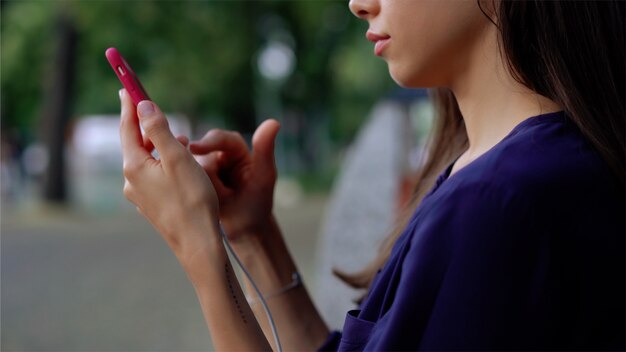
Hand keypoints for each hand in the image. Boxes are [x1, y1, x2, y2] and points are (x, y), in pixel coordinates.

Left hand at [119, 89, 219, 258]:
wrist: (198, 243)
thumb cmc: (192, 200)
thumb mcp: (178, 159)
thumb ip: (159, 130)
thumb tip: (143, 106)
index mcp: (134, 166)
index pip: (128, 127)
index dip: (129, 105)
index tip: (127, 86)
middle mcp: (131, 180)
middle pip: (136, 143)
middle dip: (148, 126)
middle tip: (158, 111)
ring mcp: (139, 195)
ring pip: (147, 160)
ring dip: (161, 147)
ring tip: (184, 143)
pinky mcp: (151, 205)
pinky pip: (153, 176)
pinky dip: (164, 164)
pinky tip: (181, 168)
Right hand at [188, 119, 279, 242]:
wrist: (245, 230)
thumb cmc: (259, 203)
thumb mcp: (264, 177)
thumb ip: (265, 150)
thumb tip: (274, 121)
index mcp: (236, 150)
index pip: (221, 139)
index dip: (208, 142)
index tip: (194, 148)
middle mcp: (217, 156)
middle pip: (199, 153)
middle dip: (201, 168)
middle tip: (204, 185)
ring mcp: (204, 170)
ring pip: (189, 167)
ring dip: (196, 181)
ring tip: (212, 199)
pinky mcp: (194, 183)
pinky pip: (183, 180)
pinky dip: (187, 188)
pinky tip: (192, 198)